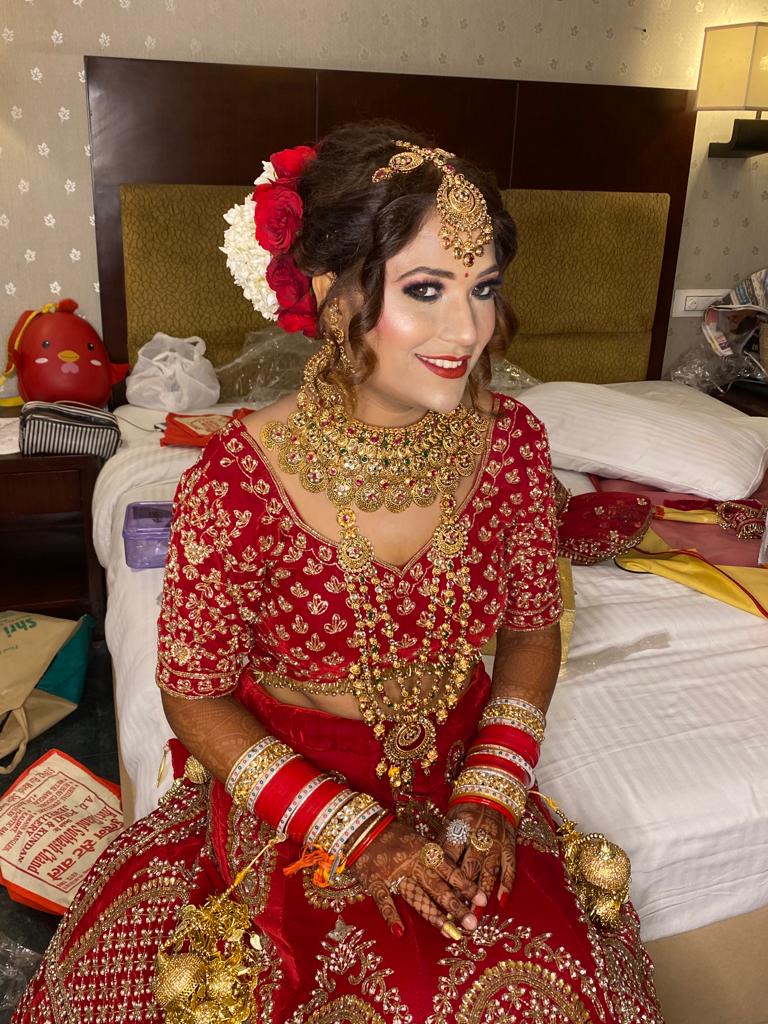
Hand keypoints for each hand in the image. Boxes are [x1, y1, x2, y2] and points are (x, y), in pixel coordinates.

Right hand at [348, 818, 486, 938]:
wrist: (362, 826)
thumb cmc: (394, 834)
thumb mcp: (418, 841)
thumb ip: (433, 859)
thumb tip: (455, 878)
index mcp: (424, 851)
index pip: (450, 871)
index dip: (466, 886)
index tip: (482, 901)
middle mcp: (413, 863)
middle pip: (438, 888)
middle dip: (456, 907)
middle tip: (472, 924)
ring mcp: (394, 873)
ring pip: (417, 897)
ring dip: (434, 916)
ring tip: (450, 932)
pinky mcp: (374, 881)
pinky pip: (384, 900)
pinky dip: (391, 915)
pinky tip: (399, 931)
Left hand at [441, 802, 516, 905]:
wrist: (491, 793)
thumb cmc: (464, 811)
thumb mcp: (450, 822)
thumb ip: (443, 844)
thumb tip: (432, 871)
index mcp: (459, 828)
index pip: (450, 858)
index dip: (445, 879)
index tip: (439, 899)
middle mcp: (478, 837)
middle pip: (469, 868)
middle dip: (463, 893)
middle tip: (457, 915)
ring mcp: (496, 843)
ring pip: (488, 872)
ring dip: (482, 894)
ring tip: (476, 915)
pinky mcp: (509, 846)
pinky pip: (509, 868)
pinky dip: (506, 885)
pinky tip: (502, 902)